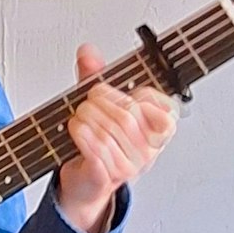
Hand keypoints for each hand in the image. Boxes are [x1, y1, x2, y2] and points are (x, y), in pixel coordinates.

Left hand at [58, 44, 177, 232]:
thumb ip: (95, 76)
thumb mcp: (99, 105)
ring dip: (87, 117)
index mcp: (158, 129)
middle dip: (100, 103)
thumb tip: (87, 51)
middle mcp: (150, 149)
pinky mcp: (111, 175)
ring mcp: (132, 165)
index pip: (159, 105)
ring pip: (110, 130)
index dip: (131, 94)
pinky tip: (75, 128)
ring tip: (79, 116)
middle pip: (128, 115)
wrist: (85, 181)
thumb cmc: (99, 141)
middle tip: (87, 102)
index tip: (109, 91)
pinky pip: (96, 148)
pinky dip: (80, 133)